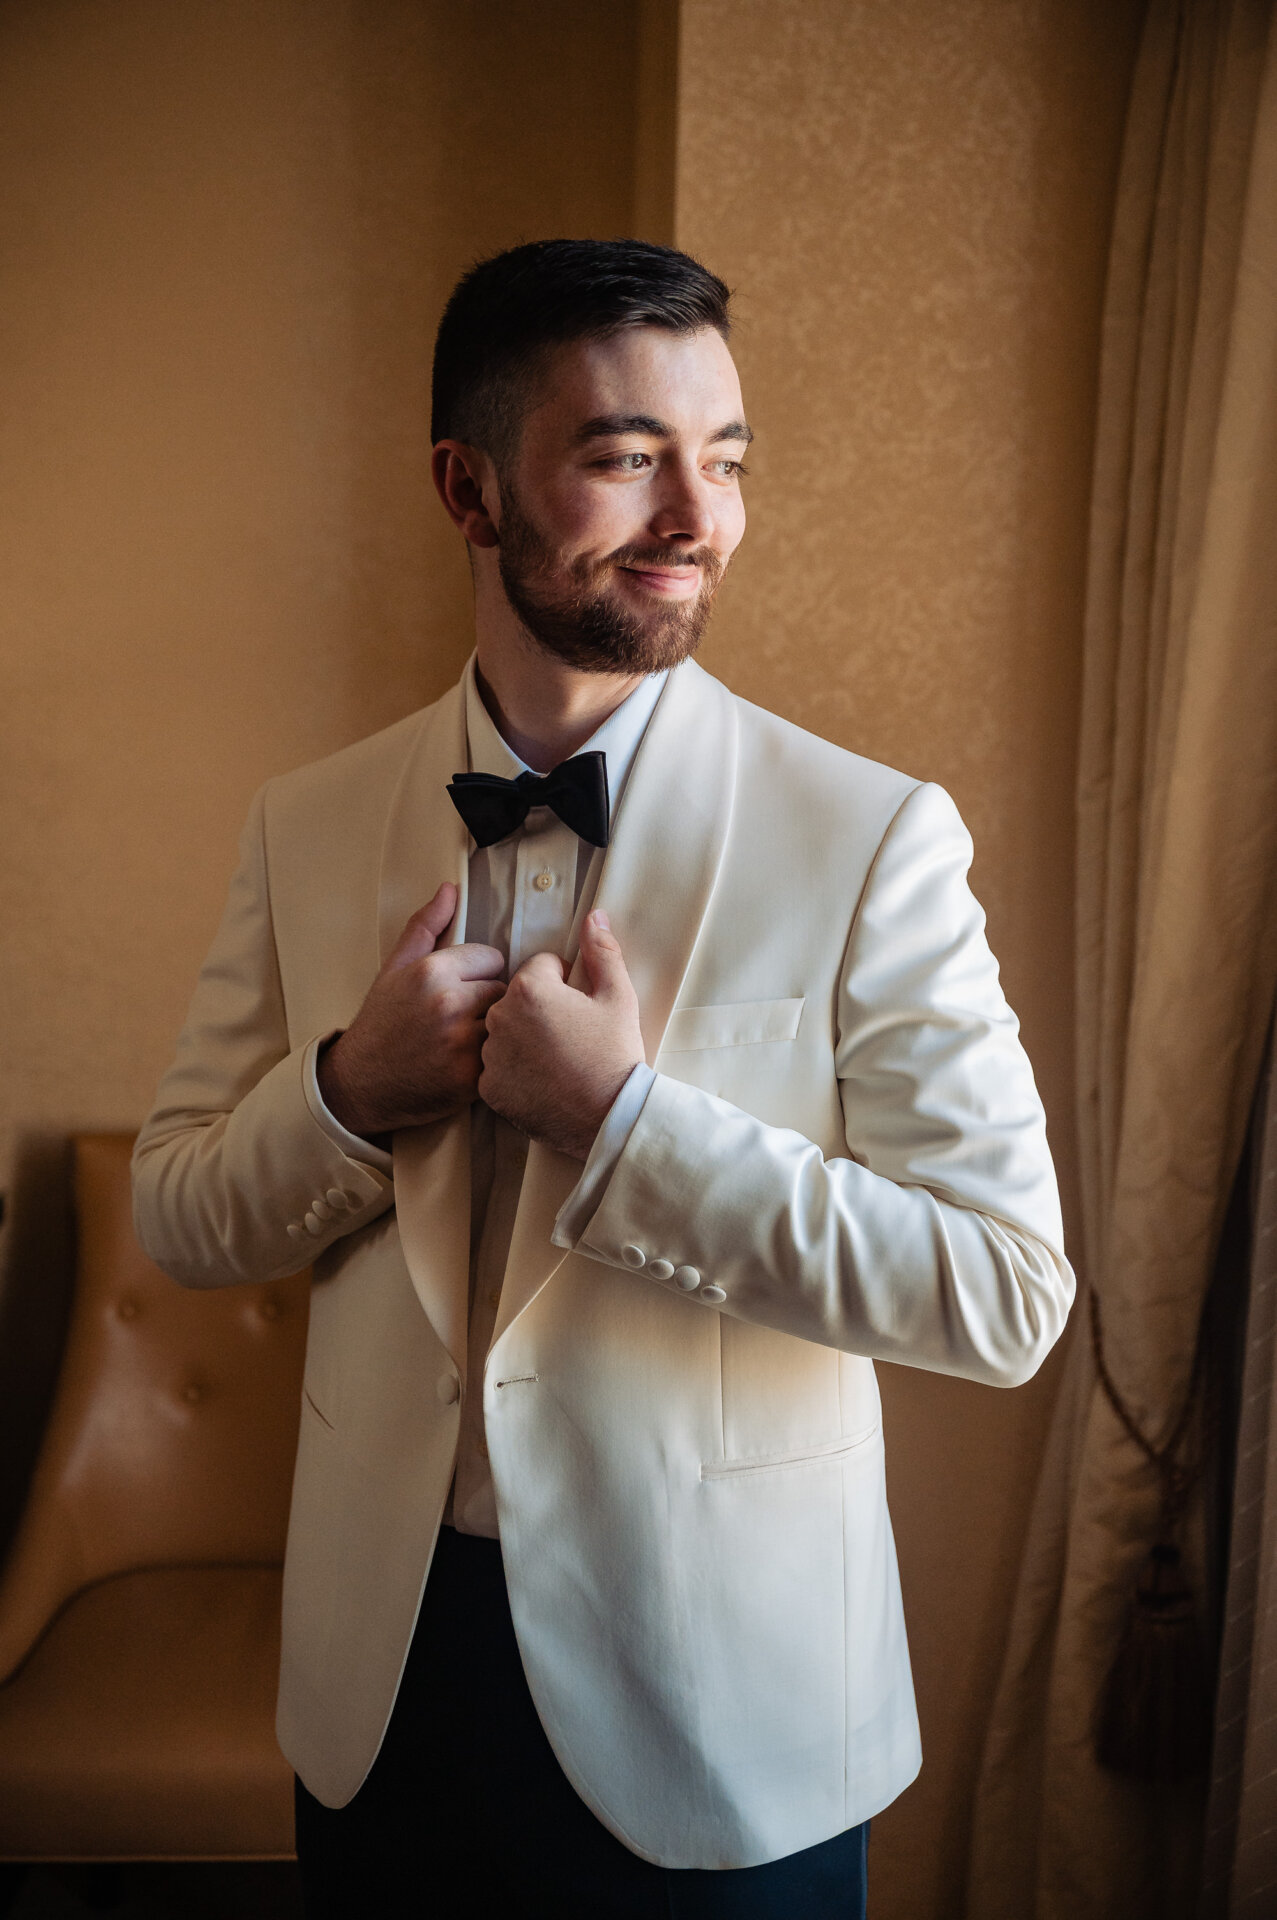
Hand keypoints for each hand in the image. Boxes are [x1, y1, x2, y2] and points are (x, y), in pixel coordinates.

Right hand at [318, 883, 505, 1136]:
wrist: (360, 1084)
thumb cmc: (381, 1022)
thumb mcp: (394, 968)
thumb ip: (426, 926)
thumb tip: (450, 888)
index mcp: (431, 971)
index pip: (493, 958)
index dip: (478, 974)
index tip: (459, 989)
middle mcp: (448, 1003)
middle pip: (503, 990)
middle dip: (487, 1002)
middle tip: (461, 1017)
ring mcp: (461, 1042)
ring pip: (506, 1022)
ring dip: (493, 1030)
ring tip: (466, 1039)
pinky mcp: (470, 1077)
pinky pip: (502, 1055)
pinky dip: (492, 1059)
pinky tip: (468, 1061)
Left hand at [479, 911, 644, 1159]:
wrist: (609, 1116)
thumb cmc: (615, 1054)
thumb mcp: (619, 996)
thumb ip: (602, 951)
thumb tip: (593, 915)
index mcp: (529, 989)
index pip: (541, 967)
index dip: (566, 984)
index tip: (580, 1008)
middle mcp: (500, 1018)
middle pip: (517, 997)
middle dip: (540, 1008)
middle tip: (570, 1034)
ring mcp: (491, 1055)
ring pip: (504, 1031)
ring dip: (523, 1037)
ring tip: (557, 1058)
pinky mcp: (488, 1088)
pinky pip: (497, 1066)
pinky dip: (514, 1070)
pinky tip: (542, 1079)